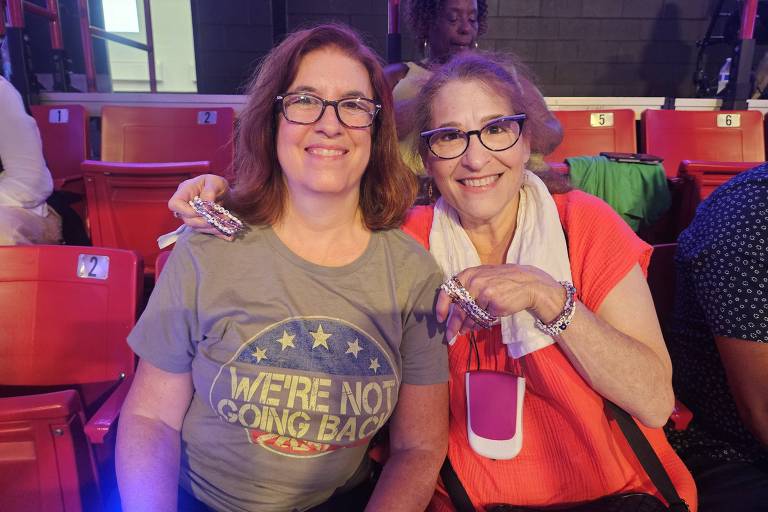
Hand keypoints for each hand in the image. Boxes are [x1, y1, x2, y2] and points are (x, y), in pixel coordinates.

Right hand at [168, 174, 231, 239]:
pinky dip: (217, 233)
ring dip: (213, 228)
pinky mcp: (201, 223)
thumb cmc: (217, 183)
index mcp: (185, 192)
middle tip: (221, 219)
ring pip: (197, 227)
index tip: (201, 212)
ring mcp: (192, 215)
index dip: (185, 211)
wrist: (224, 192)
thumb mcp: (215, 182)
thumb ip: (210, 191)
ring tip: (227, 225)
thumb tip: (207, 205)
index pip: (174, 204)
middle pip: (188, 220)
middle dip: (204, 222)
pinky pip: (206, 230)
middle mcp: (186, 205)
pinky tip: (229, 235)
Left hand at [435, 264, 565, 341]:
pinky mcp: (493, 303)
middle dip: (453, 326)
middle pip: (458, 310)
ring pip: (471, 317)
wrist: (527, 283)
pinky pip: (483, 319)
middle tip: (449, 336)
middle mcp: (473, 282)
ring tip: (467, 330)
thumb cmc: (502, 281)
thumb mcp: (482, 278)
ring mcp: (483, 293)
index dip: (441, 307)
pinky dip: (482, 323)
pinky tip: (485, 321)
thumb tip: (452, 312)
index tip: (440, 319)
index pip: (447, 292)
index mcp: (467, 274)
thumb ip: (466, 290)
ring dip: (468, 326)